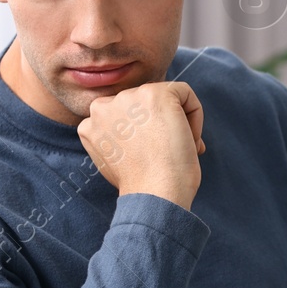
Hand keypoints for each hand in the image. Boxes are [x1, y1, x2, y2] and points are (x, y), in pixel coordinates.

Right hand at [77, 81, 205, 212]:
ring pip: (164, 98)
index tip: (154, 155)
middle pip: (143, 105)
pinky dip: (196, 115)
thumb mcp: (114, 159)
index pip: (125, 115)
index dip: (145, 134)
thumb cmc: (141, 185)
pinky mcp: (156, 94)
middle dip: (161, 126)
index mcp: (91, 123)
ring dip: (178, 122)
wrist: (154, 194)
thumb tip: (143, 126)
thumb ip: (117, 137)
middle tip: (171, 153)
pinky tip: (191, 140)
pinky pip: (185, 93)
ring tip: (179, 149)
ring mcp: (129, 97)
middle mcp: (104, 105)